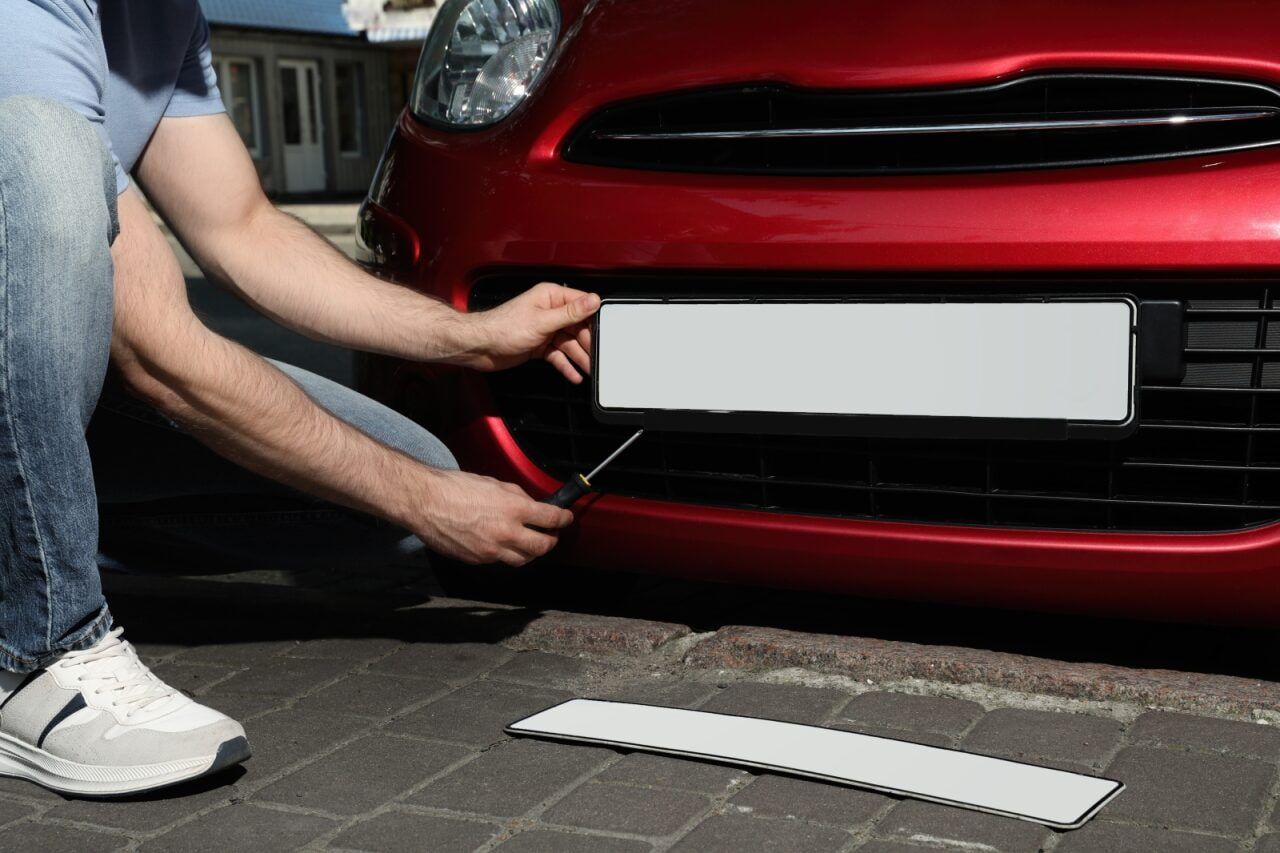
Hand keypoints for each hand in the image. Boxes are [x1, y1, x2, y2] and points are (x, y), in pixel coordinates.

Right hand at [411, 469, 573, 565]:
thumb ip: (516, 496)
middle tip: (551, 534)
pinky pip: (499, 561)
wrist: (426, 503)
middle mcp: (506, 533)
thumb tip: (530, 504)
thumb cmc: (455, 488)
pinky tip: (502, 544)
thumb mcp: (494, 483)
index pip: (551, 518)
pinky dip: (506, 554)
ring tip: (529, 543)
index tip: (565, 518)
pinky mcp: (478, 560)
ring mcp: (492, 550)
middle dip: (551, 541)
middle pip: (542, 546)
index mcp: (514, 509)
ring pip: (523, 559)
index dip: (563, 518)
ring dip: (531, 552)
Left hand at [464, 282, 600, 382]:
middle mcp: (549, 311)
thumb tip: (594, 300)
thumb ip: (570, 313)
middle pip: (577, 327)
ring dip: (579, 357)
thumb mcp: (542, 321)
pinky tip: (575, 376)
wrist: (480, 347)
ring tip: (591, 370)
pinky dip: (566, 365)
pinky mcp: (539, 346)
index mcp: (550, 297)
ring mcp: (544, 330)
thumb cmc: (503, 328)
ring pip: (569, 343)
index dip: (595, 317)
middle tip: (600, 357)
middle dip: (588, 343)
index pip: (581, 304)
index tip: (608, 331)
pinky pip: (558, 355)